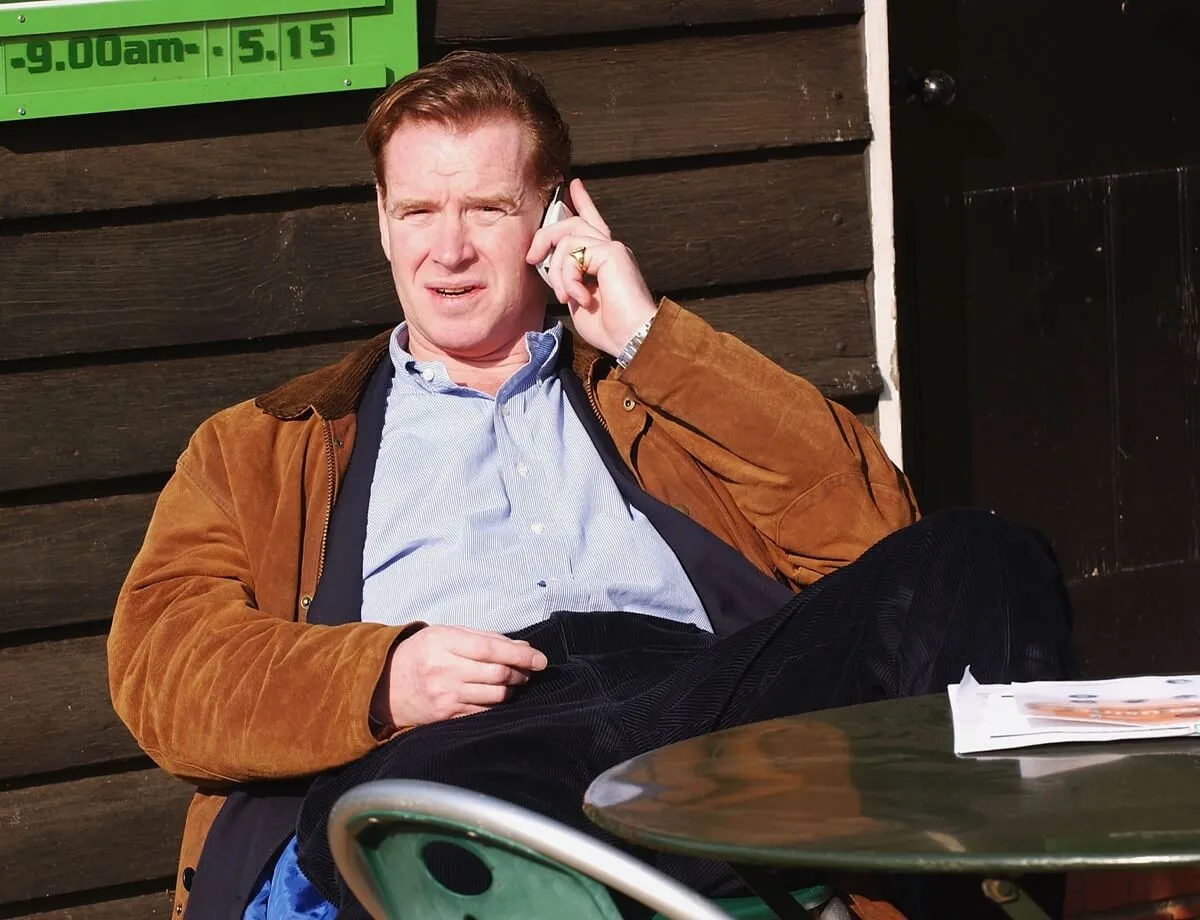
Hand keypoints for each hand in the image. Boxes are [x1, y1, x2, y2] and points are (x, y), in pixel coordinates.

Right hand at [370, 626, 547, 729]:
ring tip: (515, 681)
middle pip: (497, 674)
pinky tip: (499, 696)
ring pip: (495, 695)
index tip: (540, 659)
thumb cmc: (421, 653)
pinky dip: (498, 704)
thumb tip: (522, 646)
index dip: (521, 655)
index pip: (491, 649)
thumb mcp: (445, 634)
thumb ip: (484, 637)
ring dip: (512, 689)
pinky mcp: (446, 716)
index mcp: (443, 642)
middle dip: (521, 672)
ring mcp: (445, 696)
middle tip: (528, 670)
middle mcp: (443, 670)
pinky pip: (484, 712)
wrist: (384, 685)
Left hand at [526, 178, 657, 357]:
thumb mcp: (578, 300)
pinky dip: (568, 278)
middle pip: (570, 223)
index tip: (573, 185)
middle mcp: (610, 249)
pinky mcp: (611, 252)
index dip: (582, 202)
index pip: (592, 222)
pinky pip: (573, 253)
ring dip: (556, 272)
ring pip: (566, 238)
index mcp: (605, 260)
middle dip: (545, 237)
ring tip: (565, 296)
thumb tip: (552, 269)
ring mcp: (612, 248)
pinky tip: (580, 298)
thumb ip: (567, 280)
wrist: (632, 339)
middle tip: (532, 258)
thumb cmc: (610, 329)